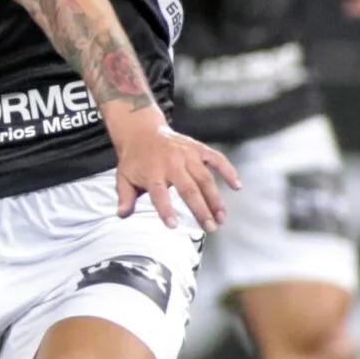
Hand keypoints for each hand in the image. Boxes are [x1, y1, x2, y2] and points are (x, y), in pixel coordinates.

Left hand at [112, 114, 239, 229]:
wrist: (142, 131)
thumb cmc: (135, 158)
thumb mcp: (123, 177)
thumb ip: (125, 197)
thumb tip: (122, 214)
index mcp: (152, 172)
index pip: (159, 194)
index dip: (166, 210)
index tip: (173, 225)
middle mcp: (171, 163)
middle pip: (189, 189)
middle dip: (201, 210)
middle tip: (210, 228)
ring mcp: (187, 154)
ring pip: (205, 178)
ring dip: (215, 199)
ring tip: (221, 217)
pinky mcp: (198, 148)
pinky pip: (216, 159)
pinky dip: (228, 170)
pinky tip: (237, 186)